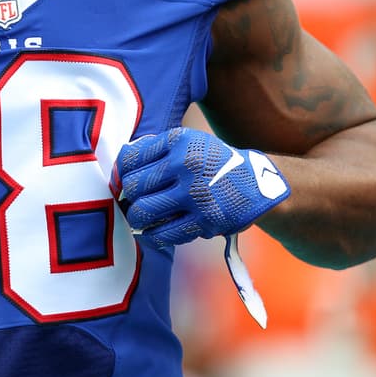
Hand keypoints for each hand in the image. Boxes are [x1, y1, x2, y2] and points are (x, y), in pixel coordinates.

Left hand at [113, 127, 289, 246]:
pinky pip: (165, 233)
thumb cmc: (212, 162)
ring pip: (143, 211)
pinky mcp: (204, 220)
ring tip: (138, 218)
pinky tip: (152, 232)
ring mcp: (195, 194)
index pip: (131, 158)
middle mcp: (186, 164)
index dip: (120, 173)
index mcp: (178, 140)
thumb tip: (120, 164)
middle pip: (133, 186)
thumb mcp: (189, 142)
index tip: (122, 182)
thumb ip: (155, 148)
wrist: (255, 183)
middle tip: (129, 202)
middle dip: (127, 196)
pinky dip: (153, 236)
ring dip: (136, 218)